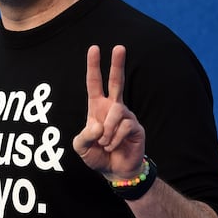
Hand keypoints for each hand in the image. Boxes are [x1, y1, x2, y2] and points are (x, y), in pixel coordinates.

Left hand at [73, 45, 145, 179]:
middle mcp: (112, 107)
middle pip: (116, 81)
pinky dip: (114, 140)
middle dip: (117, 64)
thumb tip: (98, 125)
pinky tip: (114, 146)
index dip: (93, 66)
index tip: (94, 48)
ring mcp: (126, 116)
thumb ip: (84, 136)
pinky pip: (124, 127)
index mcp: (97, 107)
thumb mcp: (81, 147)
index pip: (94, 82)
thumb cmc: (97, 155)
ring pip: (116, 112)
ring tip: (105, 143)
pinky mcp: (136, 127)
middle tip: (119, 46)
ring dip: (107, 132)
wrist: (115, 171)